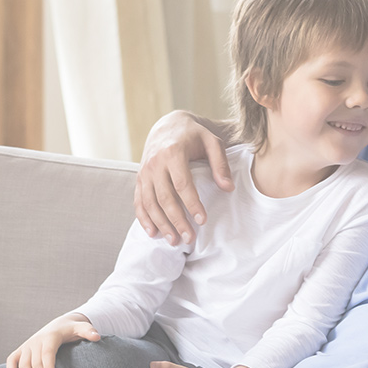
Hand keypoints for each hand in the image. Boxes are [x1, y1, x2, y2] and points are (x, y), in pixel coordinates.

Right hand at [5, 314, 101, 367]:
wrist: (59, 324)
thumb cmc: (72, 329)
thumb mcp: (81, 328)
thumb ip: (88, 331)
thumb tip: (97, 337)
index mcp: (51, 336)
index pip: (47, 353)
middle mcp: (36, 340)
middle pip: (35, 363)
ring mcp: (27, 345)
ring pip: (23, 364)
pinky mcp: (22, 349)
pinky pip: (12, 359)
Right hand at [135, 110, 231, 245]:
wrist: (168, 125)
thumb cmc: (195, 135)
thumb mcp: (213, 142)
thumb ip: (221, 164)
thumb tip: (228, 188)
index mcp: (173, 153)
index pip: (182, 184)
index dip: (192, 204)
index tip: (202, 220)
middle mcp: (155, 163)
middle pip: (164, 197)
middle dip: (176, 220)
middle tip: (189, 238)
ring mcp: (144, 172)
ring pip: (149, 202)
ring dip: (161, 224)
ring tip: (174, 241)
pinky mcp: (139, 178)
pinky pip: (139, 201)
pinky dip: (144, 218)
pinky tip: (153, 233)